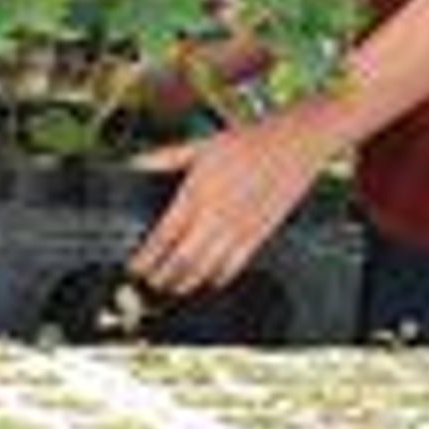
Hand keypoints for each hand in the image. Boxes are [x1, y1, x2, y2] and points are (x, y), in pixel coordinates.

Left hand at [125, 108, 337, 294]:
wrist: (294, 143)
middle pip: (182, 261)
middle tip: (149, 282)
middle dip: (162, 278)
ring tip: (173, 287)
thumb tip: (134, 166)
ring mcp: (239, 229)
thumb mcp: (200, 145)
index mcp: (197, 193)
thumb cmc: (249, 141)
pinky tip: (210, 280)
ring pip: (207, 270)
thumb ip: (164, 158)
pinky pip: (235, 266)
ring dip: (186, 283)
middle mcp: (216, 216)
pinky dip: (219, 278)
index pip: (163, 237)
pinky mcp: (260, 235)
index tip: (134, 266)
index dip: (145, 258)